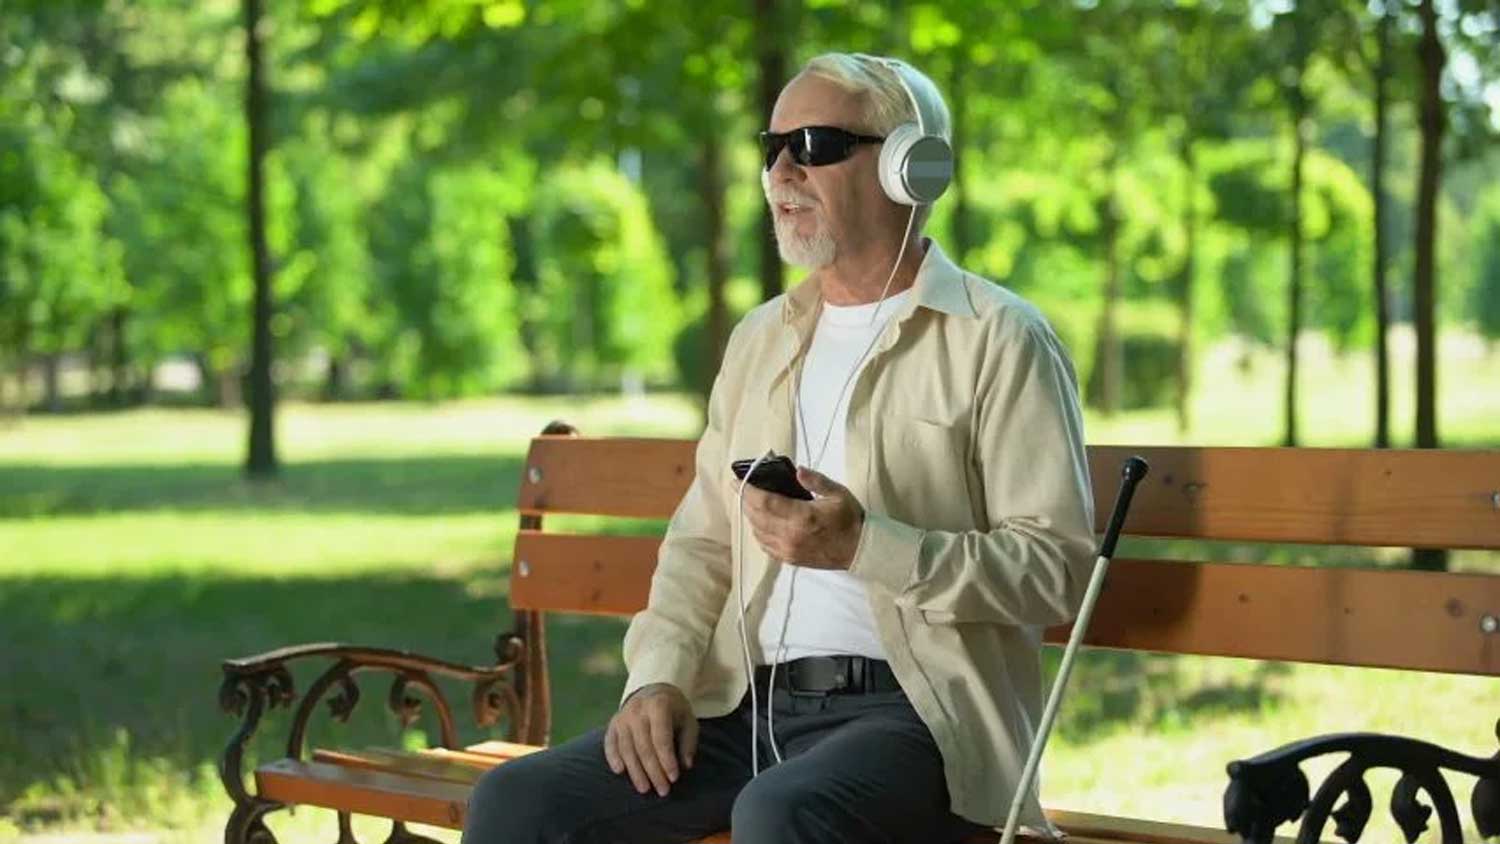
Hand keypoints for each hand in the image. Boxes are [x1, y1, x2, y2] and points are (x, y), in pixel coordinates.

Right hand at [605, 683, 697, 796]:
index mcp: (659, 705)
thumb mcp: (688, 721)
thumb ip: (688, 743)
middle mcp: (637, 709)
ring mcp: (623, 716)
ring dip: (636, 772)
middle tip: (662, 791)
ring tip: (645, 789)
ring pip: (627, 749)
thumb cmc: (674, 711)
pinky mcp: (613, 723)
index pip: (661, 739)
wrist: (653, 692)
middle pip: (644, 747)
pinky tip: (620, 772)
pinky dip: (613, 757)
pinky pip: (610, 743)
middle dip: (654, 772)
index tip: (674, 778)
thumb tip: (686, 765)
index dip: (667, 760)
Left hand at [741, 465, 864, 569]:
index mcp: (801, 517)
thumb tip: (797, 470)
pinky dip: (758, 532)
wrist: (859, 549)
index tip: (737, 481)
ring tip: (751, 503)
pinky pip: (764, 545)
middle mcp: (790, 535)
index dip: (747, 491)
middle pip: (756, 516)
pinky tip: (761, 523)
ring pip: (757, 532)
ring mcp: (788, 550)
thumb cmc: (849, 519)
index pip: (764, 502)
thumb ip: (816, 480)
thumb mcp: (837, 493)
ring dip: (751, 516)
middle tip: (741, 488)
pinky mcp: (789, 559)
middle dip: (745, 501)